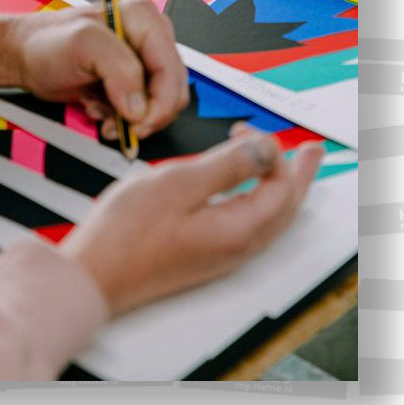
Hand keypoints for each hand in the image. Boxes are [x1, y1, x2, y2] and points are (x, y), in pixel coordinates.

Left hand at [7, 0, 188, 139]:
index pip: (171, 68)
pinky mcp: (130, 79)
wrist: (25, 55)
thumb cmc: (47, 42)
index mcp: (144, 19)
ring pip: (159, 103)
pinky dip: (123, 118)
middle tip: (122, 126)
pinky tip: (100, 110)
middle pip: (172, 88)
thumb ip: (118, 70)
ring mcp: (141, 60)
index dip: (161, 102)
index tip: (139, 124)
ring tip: (103, 114)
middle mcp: (149, 37)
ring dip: (132, 119)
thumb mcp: (82, 45)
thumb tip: (139, 106)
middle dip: (147, 114)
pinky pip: (142, 109)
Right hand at [60, 126, 324, 316]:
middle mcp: (236, 248)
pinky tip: (240, 190)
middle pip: (284, 209)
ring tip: (279, 165)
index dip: (274, 154)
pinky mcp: (202, 256)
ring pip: (267, 220)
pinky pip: (247, 227)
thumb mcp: (178, 182)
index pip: (279, 189)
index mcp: (237, 230)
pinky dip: (256, 201)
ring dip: (278, 188)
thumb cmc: (126, 231)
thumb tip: (266, 149)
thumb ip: (227, 165)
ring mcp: (219, 256)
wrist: (93, 275)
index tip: (250, 129)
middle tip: (310, 152)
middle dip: (298, 176)